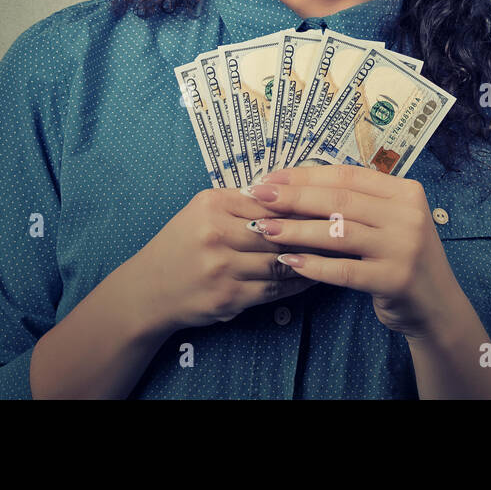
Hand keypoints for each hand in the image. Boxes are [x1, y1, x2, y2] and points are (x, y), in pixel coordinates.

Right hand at [127, 186, 318, 334]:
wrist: (148, 290)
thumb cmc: (182, 244)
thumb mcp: (203, 211)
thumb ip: (242, 202)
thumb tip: (291, 193)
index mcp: (212, 205)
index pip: (270, 201)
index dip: (303, 204)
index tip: (330, 204)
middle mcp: (215, 234)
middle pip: (279, 231)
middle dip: (313, 232)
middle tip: (343, 228)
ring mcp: (221, 269)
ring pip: (280, 261)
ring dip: (310, 258)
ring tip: (334, 253)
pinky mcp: (227, 298)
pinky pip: (273, 289)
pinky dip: (297, 283)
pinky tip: (312, 276)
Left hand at [242, 165, 466, 338]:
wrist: (437, 307)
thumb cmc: (400, 259)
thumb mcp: (388, 222)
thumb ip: (356, 204)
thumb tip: (295, 187)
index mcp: (405, 191)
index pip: (347, 176)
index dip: (305, 176)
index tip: (271, 179)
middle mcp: (408, 215)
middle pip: (339, 200)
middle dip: (293, 197)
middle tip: (258, 197)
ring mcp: (404, 247)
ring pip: (338, 232)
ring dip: (296, 230)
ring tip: (265, 229)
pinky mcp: (395, 279)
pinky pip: (345, 270)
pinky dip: (314, 265)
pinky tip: (289, 262)